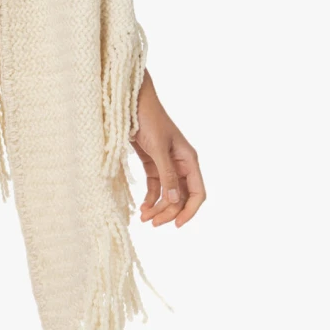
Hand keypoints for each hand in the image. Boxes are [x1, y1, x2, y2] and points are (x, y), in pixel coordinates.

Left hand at [130, 72, 205, 227]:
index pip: (197, 192)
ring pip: (168, 194)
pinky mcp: (153, 163)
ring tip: (144, 219)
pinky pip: (156, 186)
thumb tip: (175, 199)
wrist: (131, 104)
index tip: (177, 225)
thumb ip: (167, 174)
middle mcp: (181, 164)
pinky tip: (143, 208)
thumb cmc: (149, 120)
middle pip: (181, 197)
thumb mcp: (158, 149)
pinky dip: (151, 198)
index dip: (190, 211)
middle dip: (169, 211)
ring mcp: (167, 164)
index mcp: (189, 160)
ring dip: (158, 207)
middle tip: (152, 223)